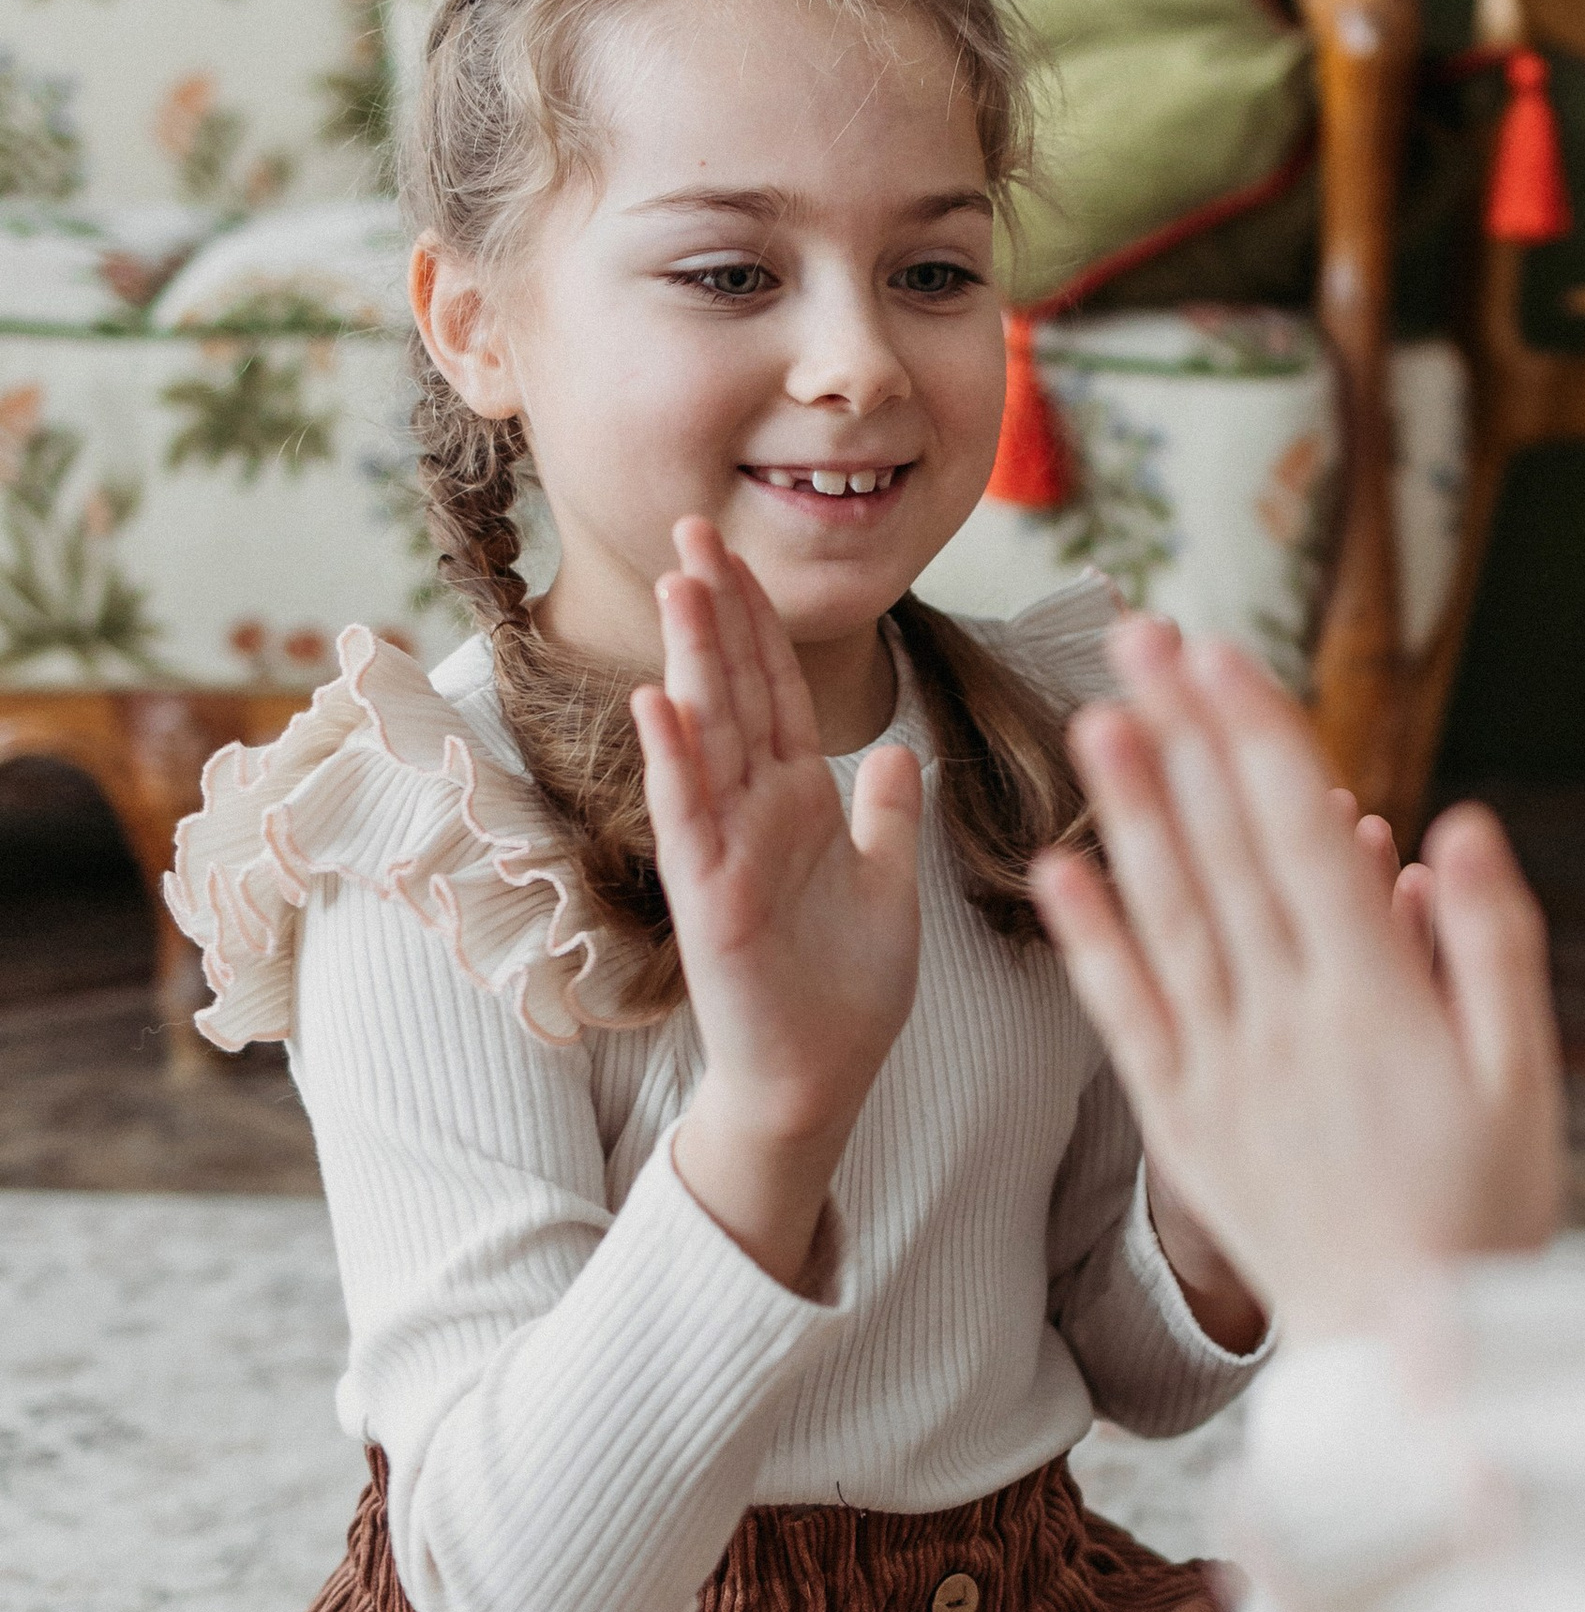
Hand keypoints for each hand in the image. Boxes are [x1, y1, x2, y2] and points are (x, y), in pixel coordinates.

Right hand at [632, 520, 920, 1282]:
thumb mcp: (888, 887)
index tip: (734, 547)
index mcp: (799, 802)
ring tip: (676, 584)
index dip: (758, 621)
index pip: (777, 691)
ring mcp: (727, 852)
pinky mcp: (712, 901)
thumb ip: (888, 818)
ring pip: (706, 739)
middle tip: (691, 528)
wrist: (823, 1083)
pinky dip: (676, 762)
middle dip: (715, 612)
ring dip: (690, 662)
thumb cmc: (847, 994)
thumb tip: (897, 751)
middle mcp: (755, 815)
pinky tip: (659, 702)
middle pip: (734, 693)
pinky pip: (691, 819)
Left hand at [1030, 622, 1563, 1339]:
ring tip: (1094, 714)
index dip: (1256, 737)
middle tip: (1140, 633)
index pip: (1301, 838)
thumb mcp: (1526, 1082)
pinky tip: (1060, 865)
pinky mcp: (1182, 1124)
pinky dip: (1093, 937)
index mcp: (1376, 1003)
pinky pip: (1127, 1016)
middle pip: (1224, 853)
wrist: (1411, 1359)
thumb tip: (1454, 822)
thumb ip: (1494, 948)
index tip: (1222, 653)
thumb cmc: (1491, 1214)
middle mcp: (1286, 1025)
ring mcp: (1224, 1074)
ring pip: (1168, 917)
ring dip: (1129, 810)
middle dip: (1183, 735)